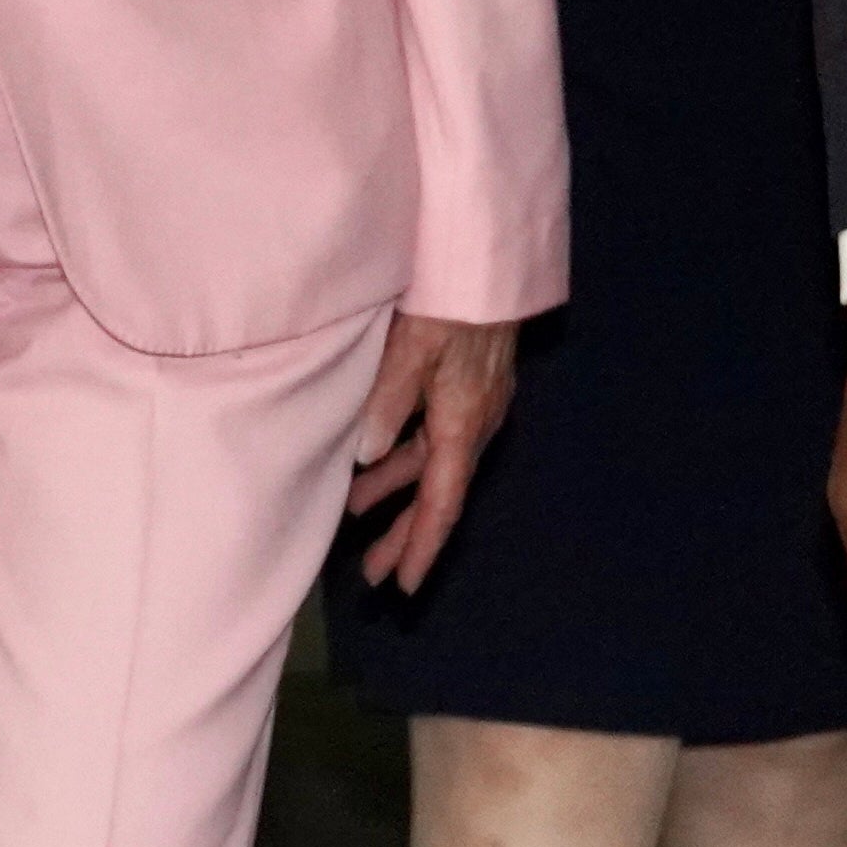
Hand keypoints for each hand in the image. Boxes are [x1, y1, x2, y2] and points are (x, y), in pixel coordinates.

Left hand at [344, 313, 520, 592]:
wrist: (489, 261)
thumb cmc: (449, 301)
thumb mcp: (412, 349)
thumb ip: (387, 401)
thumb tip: (364, 458)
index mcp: (463, 424)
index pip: (442, 502)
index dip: (421, 546)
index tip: (402, 585)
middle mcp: (475, 423)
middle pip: (438, 492)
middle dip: (405, 533)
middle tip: (371, 573)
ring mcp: (475, 405)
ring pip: (433, 463)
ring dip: (398, 492)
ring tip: (356, 516)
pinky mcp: (468, 386)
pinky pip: (435, 438)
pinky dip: (406, 458)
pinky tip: (377, 461)